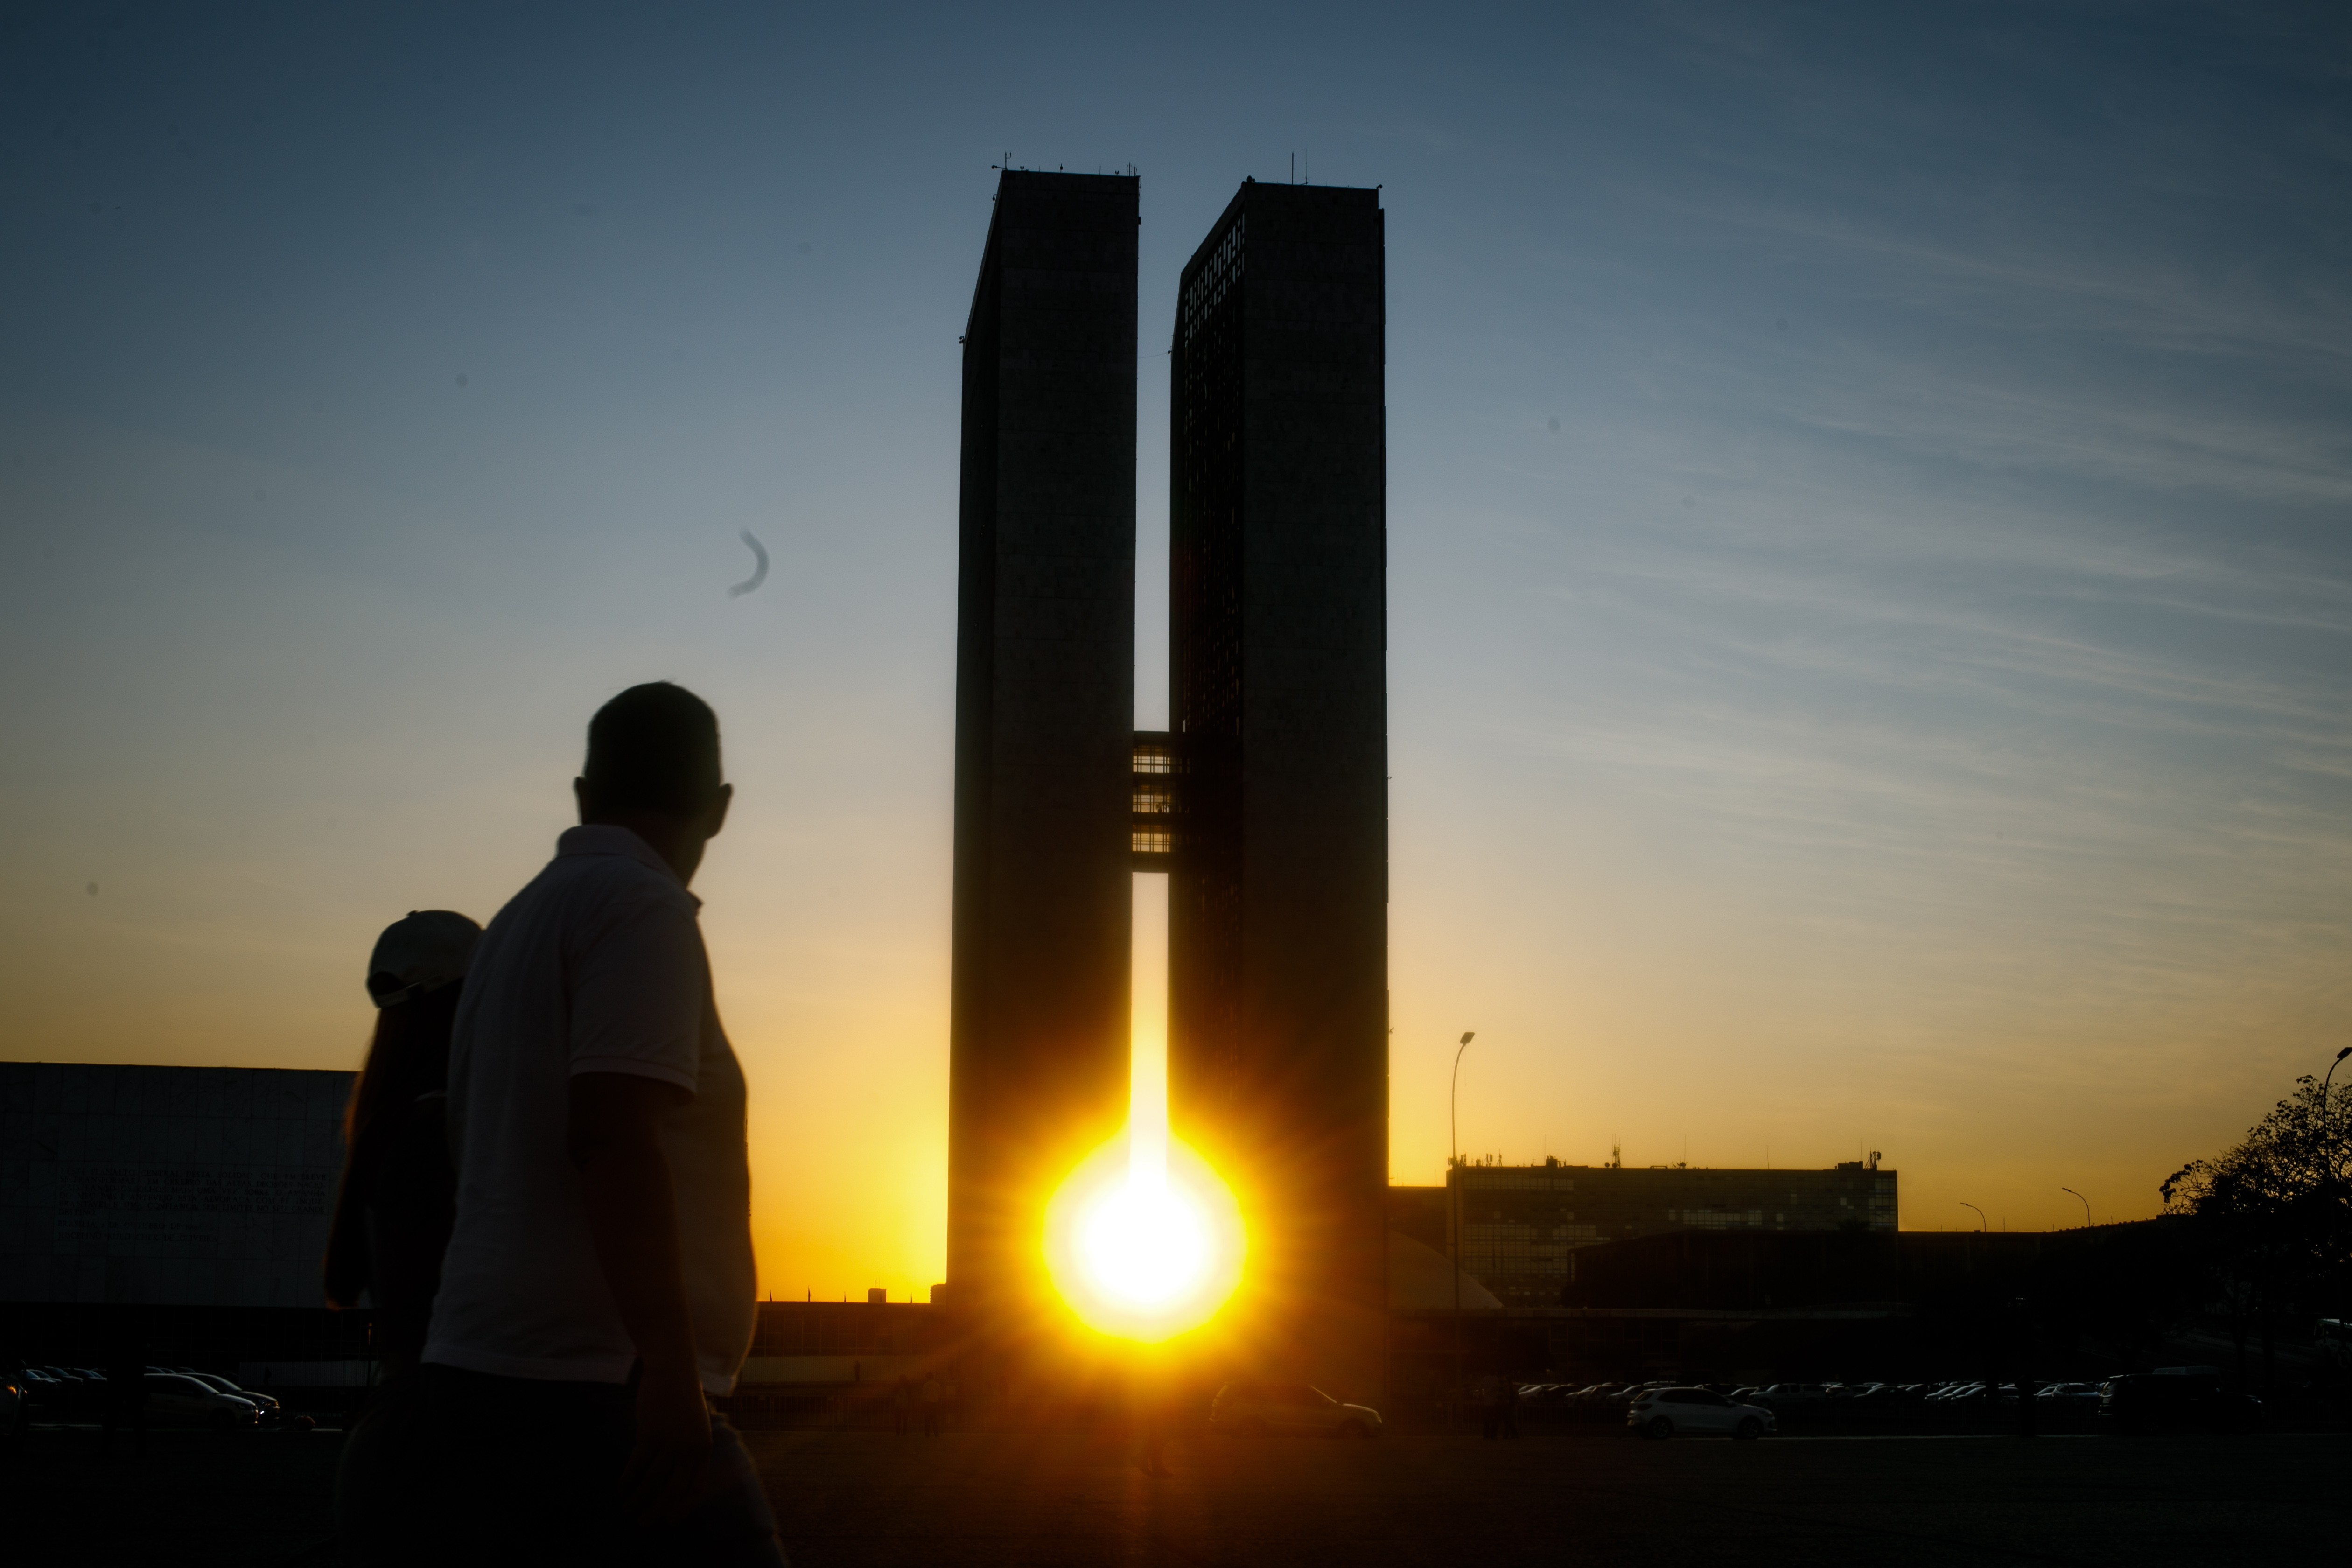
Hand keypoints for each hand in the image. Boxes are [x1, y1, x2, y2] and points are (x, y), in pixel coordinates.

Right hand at [623, 1366, 712, 1522]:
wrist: (674, 1371)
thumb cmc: (684, 1398)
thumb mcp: (696, 1425)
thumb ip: (690, 1449)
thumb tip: (677, 1475)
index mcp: (703, 1448)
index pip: (696, 1487)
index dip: (683, 1506)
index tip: (670, 1519)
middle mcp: (688, 1449)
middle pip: (673, 1490)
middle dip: (658, 1509)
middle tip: (644, 1523)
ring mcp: (669, 1442)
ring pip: (652, 1481)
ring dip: (639, 1498)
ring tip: (628, 1509)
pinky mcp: (650, 1435)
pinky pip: (637, 1465)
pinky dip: (628, 1479)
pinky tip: (621, 1487)